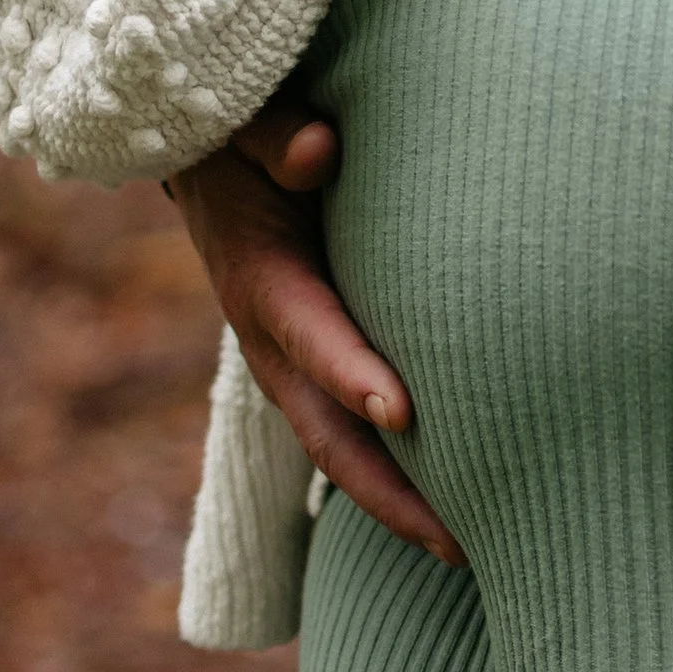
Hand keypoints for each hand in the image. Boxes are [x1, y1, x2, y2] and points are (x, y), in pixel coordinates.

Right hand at [166, 87, 461, 564]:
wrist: (204, 157)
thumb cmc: (237, 133)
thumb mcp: (240, 122)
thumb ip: (273, 131)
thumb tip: (317, 148)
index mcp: (259, 279)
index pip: (311, 333)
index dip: (352, 372)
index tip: (404, 411)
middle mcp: (272, 337)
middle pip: (327, 431)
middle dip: (388, 491)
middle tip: (458, 540)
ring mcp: (291, 358)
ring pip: (340, 446)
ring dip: (397, 499)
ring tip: (468, 549)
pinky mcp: (313, 356)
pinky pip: (349, 425)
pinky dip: (391, 466)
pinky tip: (452, 496)